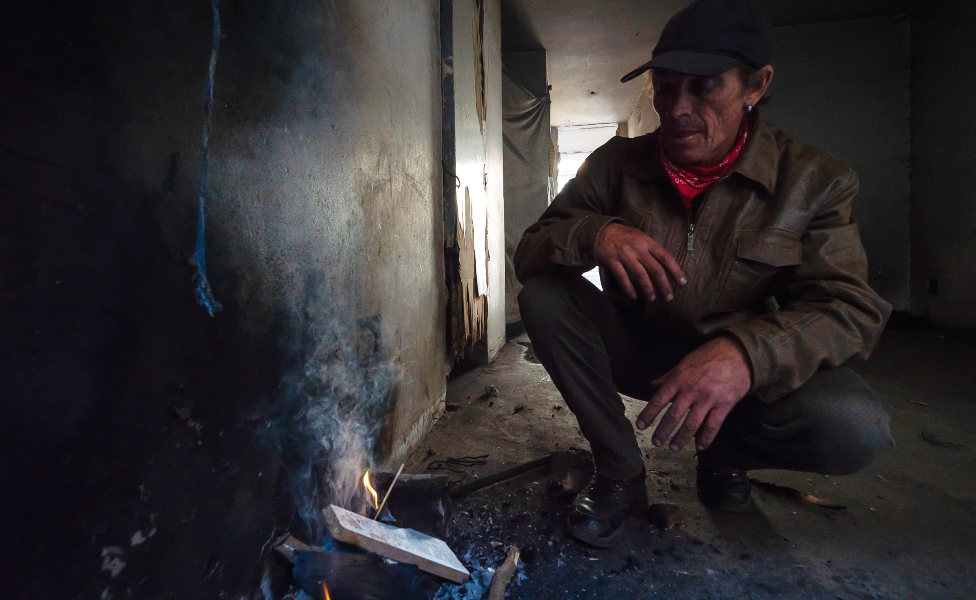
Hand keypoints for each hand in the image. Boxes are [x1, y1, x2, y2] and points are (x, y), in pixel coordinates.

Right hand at [595, 223, 686, 301]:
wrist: (602, 232)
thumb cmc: (625, 236)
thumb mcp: (641, 237)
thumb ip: (652, 250)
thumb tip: (666, 267)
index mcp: (647, 242)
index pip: (665, 257)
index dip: (675, 270)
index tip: (682, 283)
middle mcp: (638, 249)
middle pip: (655, 269)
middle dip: (664, 285)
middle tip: (669, 298)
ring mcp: (625, 255)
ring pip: (640, 275)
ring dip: (648, 289)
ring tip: (653, 298)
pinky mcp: (613, 262)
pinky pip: (623, 278)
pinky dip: (629, 289)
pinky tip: (634, 296)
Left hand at [635, 337, 752, 450]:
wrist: (738, 353)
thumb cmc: (709, 356)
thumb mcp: (685, 362)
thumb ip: (669, 376)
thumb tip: (653, 385)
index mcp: (679, 379)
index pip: (659, 399)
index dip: (648, 414)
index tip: (641, 425)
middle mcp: (691, 390)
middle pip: (673, 415)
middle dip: (663, 431)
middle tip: (656, 442)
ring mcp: (708, 398)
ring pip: (691, 424)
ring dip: (681, 438)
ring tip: (674, 447)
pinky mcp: (724, 405)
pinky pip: (713, 425)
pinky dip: (705, 438)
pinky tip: (699, 446)